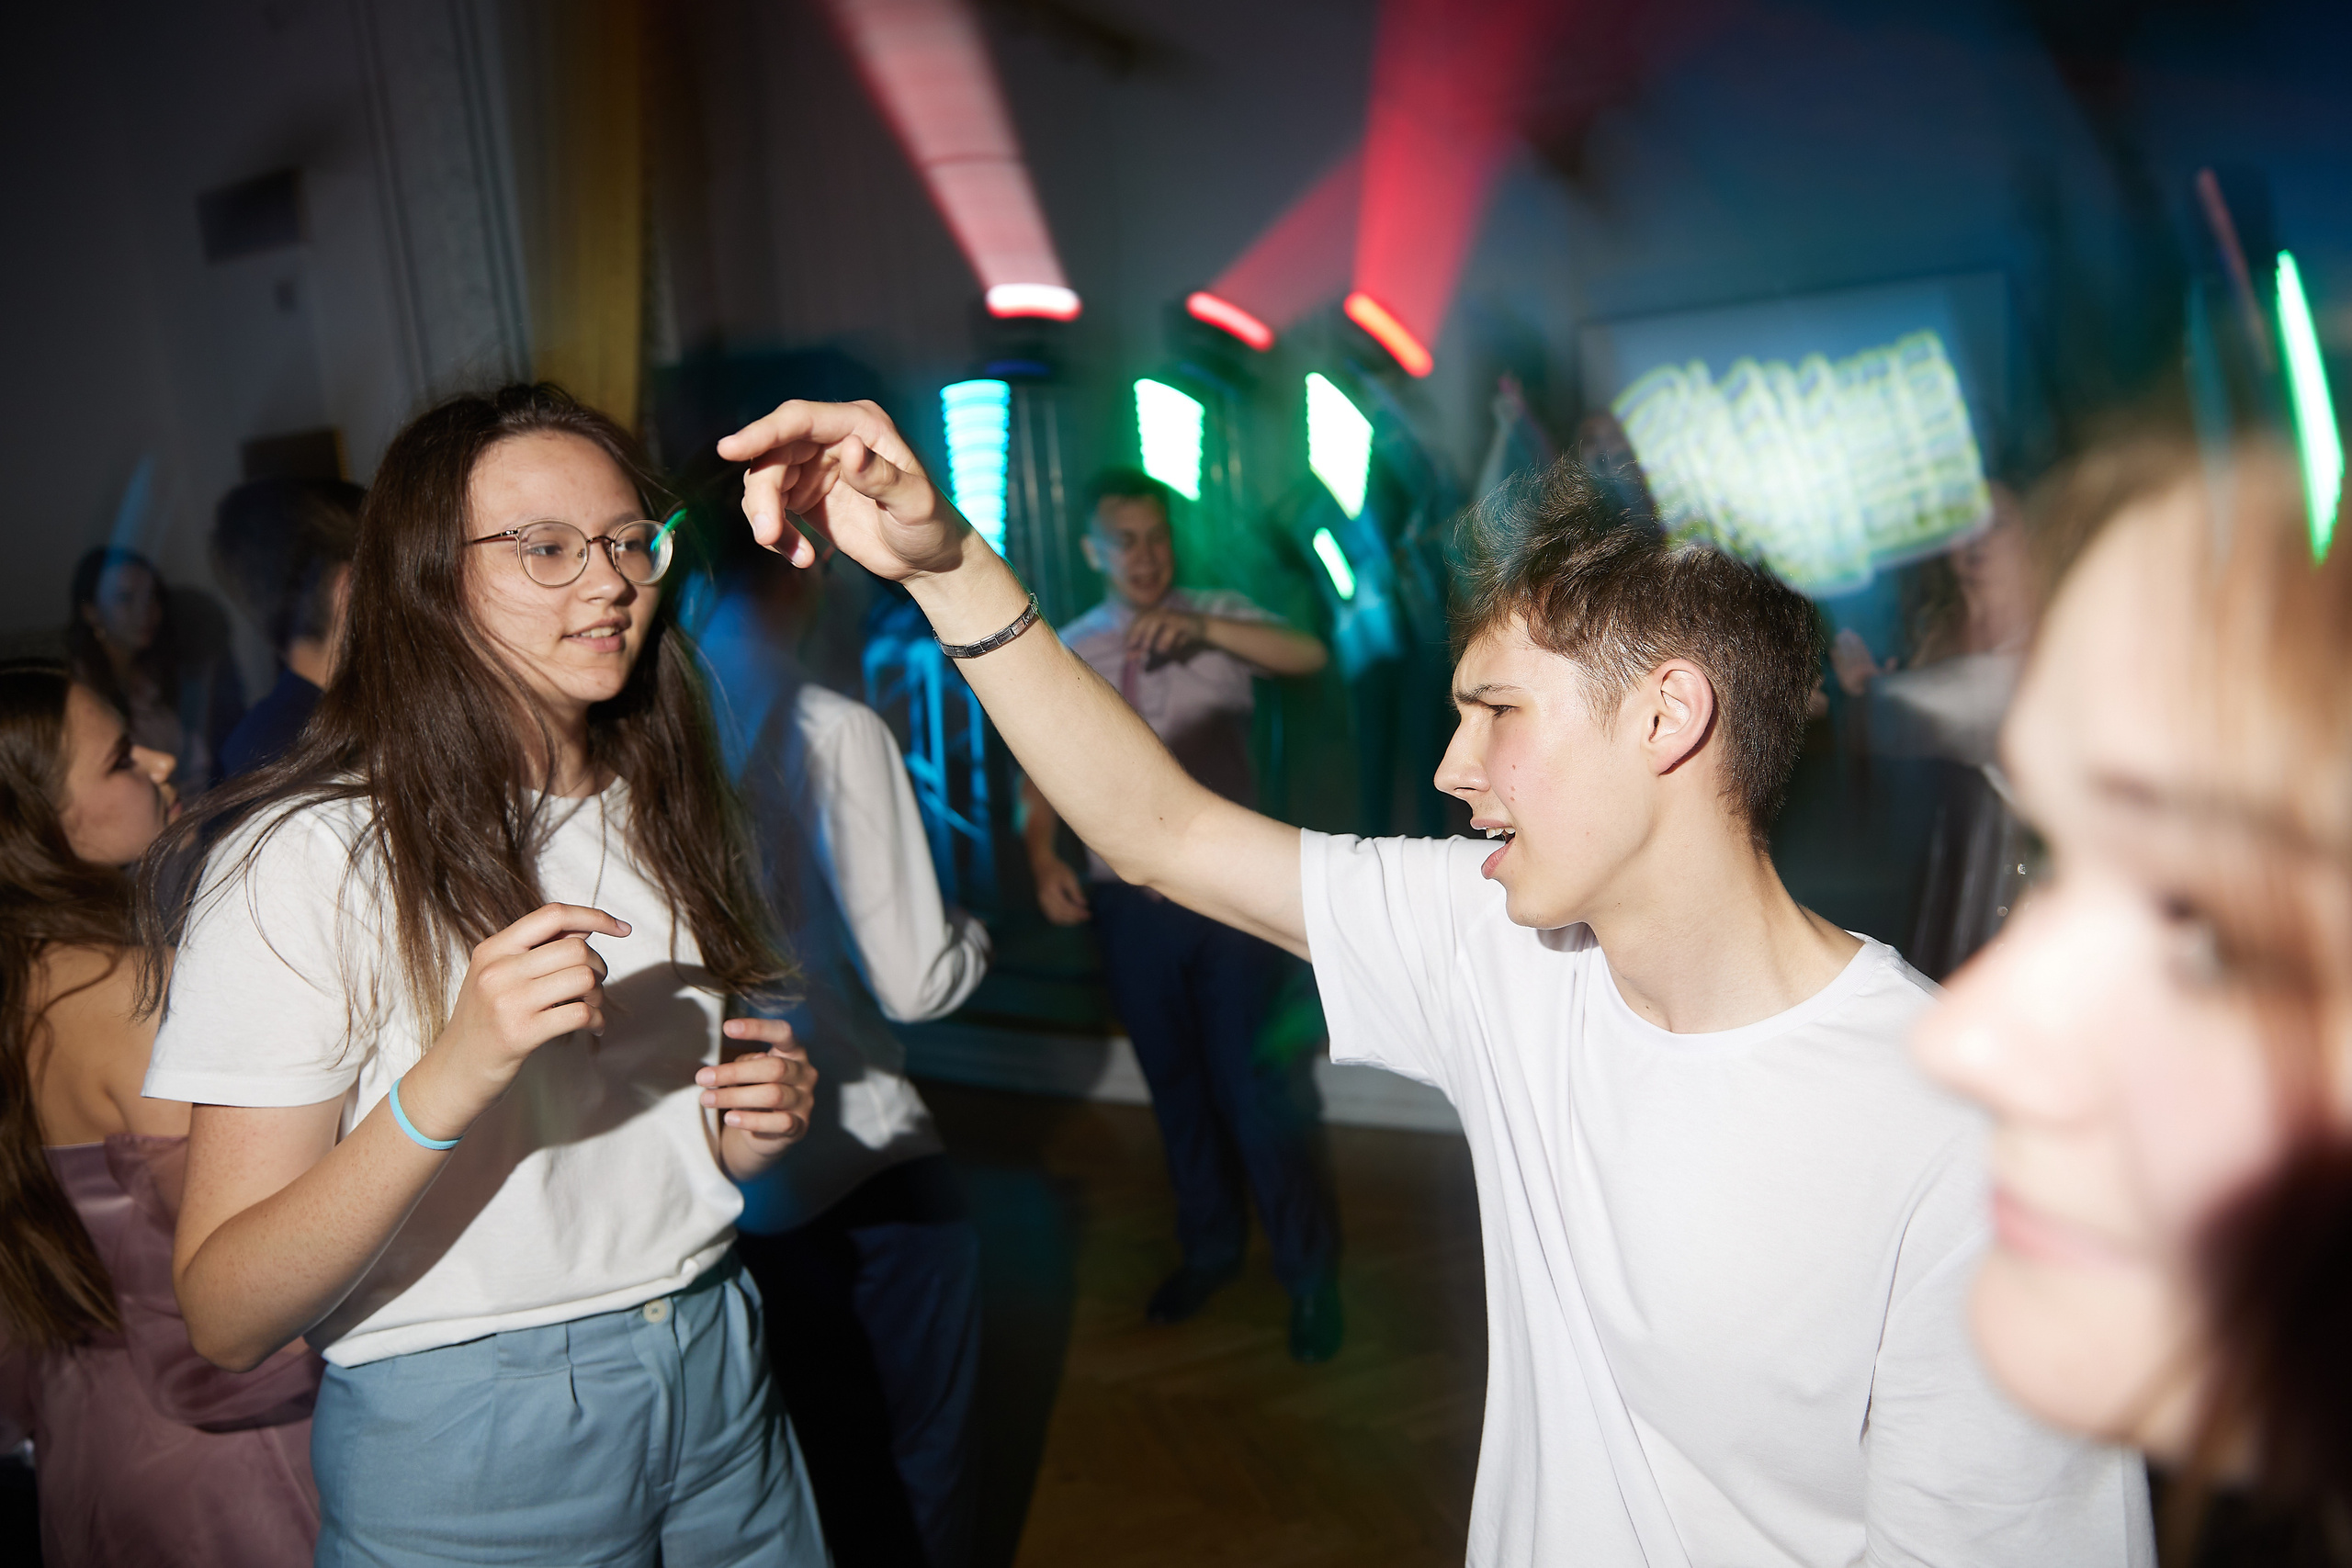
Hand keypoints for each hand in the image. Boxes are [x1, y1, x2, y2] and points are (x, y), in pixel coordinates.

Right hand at [407, 904, 628, 1136]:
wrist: (452, 1073)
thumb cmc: (484, 1022)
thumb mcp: (497, 977)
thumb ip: (536, 951)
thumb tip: (587, 927)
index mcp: (493, 949)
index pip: (553, 915)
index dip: (594, 916)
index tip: (622, 928)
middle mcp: (497, 970)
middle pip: (576, 948)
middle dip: (598, 966)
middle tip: (594, 986)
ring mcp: (507, 1002)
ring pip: (583, 978)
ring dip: (599, 995)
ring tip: (591, 1008)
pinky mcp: (520, 1034)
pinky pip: (580, 1013)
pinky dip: (597, 1020)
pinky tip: (593, 1027)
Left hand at [705, 1019, 816, 1177]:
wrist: (769, 1131)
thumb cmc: (757, 1090)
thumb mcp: (749, 1072)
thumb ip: (747, 1065)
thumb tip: (744, 1065)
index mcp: (794, 1052)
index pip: (783, 1033)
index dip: (758, 1028)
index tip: (727, 1027)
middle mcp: (805, 1073)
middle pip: (775, 1067)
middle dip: (734, 1072)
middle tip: (702, 1078)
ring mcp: (805, 1100)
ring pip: (773, 1095)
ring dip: (735, 1096)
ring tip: (707, 1099)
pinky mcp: (801, 1126)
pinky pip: (779, 1122)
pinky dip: (751, 1120)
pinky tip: (730, 1118)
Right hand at [715, 400, 967, 579]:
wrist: (927, 560)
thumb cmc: (930, 526)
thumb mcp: (914, 503)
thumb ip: (883, 477)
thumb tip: (849, 449)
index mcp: (859, 425)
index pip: (799, 419)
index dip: (762, 432)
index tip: (728, 449)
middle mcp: (832, 438)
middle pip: (773, 454)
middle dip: (763, 495)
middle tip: (767, 535)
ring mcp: (814, 467)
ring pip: (765, 481)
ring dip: (767, 518)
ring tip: (795, 555)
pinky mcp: (804, 496)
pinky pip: (772, 508)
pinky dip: (777, 535)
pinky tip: (801, 557)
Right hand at [1032, 854, 1091, 925]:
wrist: (1041, 864)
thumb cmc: (1056, 869)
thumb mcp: (1069, 877)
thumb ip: (1076, 892)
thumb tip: (1084, 905)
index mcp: (1050, 892)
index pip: (1065, 908)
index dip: (1078, 913)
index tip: (1089, 914)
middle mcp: (1043, 900)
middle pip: (1060, 916)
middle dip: (1074, 919)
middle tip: (1086, 917)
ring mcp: (1040, 903)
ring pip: (1055, 918)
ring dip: (1068, 921)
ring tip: (1080, 918)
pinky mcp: (1041, 904)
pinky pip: (1051, 916)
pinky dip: (1062, 919)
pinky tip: (1070, 917)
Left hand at [1126, 607, 1207, 663]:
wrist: (1207, 631)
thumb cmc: (1184, 640)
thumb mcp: (1167, 650)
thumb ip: (1153, 657)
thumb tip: (1140, 668)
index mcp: (1156, 615)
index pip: (1138, 620)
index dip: (1131, 632)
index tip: (1126, 646)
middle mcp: (1163, 612)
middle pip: (1144, 619)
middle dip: (1136, 633)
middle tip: (1131, 647)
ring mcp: (1173, 616)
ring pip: (1156, 621)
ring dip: (1149, 635)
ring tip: (1146, 649)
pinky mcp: (1184, 621)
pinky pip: (1172, 629)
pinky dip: (1166, 640)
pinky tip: (1164, 651)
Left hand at [1830, 628, 1895, 696]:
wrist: (1865, 702)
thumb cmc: (1876, 689)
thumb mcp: (1886, 680)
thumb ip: (1889, 670)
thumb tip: (1894, 659)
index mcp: (1868, 669)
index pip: (1862, 653)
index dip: (1858, 643)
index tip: (1854, 634)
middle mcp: (1858, 672)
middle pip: (1852, 653)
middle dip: (1848, 641)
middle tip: (1844, 631)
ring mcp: (1848, 676)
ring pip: (1844, 658)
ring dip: (1841, 647)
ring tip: (1838, 637)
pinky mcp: (1841, 679)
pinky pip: (1837, 666)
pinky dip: (1835, 658)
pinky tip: (1832, 650)